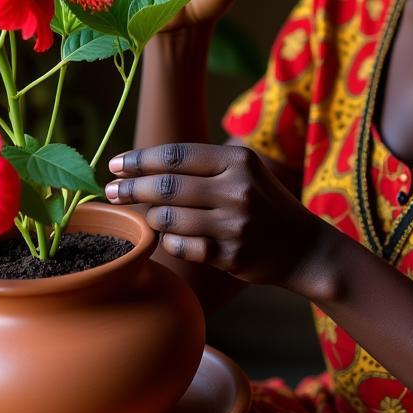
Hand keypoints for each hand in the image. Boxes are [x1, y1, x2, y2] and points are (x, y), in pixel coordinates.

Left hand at [104, 143, 335, 294]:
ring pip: (168, 219)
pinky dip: (170, 241)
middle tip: (109, 190)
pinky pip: (181, 246)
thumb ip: (201, 166)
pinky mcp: (230, 255)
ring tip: (146, 214)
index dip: (139, 160)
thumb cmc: (263, 203)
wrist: (303, 247)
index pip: (176, 156)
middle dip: (130, 188)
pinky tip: (172, 237)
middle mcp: (237, 189)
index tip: (115, 164)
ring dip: (150, 217)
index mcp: (238, 160)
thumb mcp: (243, 171)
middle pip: (166, 186)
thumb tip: (141, 166)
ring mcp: (234, 224)